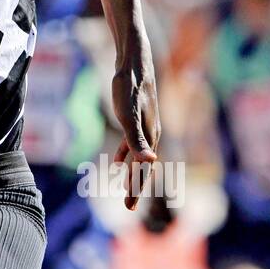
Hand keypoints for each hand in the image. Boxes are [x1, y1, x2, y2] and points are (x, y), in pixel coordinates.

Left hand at [110, 49, 161, 211]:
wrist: (134, 61)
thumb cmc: (128, 87)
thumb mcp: (128, 115)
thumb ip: (137, 140)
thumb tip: (151, 162)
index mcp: (149, 137)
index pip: (143, 169)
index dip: (136, 188)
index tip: (129, 207)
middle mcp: (150, 134)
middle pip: (143, 166)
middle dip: (136, 186)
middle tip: (129, 206)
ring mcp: (145, 125)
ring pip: (139, 156)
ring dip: (132, 173)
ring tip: (126, 189)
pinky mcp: (137, 117)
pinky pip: (132, 143)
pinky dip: (126, 155)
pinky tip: (117, 162)